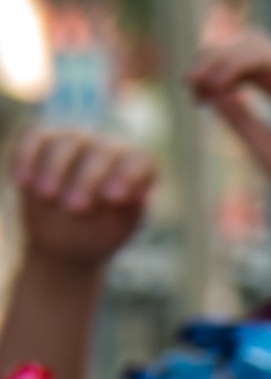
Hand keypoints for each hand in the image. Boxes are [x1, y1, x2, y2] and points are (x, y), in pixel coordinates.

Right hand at [10, 126, 153, 272]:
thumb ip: (127, 209)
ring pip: (66, 143)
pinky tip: (23, 182)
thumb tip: (137, 191)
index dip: (129, 176)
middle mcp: (108, 147)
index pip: (139, 162)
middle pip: (102, 152)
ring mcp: (75, 139)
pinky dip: (27, 156)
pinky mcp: (42, 139)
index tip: (114, 199)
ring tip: (47, 197)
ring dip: (55, 169)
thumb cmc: (100, 232)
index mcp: (135, 167)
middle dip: (88, 179)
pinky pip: (34, 138)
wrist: (66, 240)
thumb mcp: (117, 227)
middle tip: (76, 209)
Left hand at [186, 31, 270, 210]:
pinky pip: (267, 57)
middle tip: (190, 85)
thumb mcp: (261, 143)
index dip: (215, 71)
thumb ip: (237, 115)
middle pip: (249, 46)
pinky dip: (236, 64)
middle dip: (212, 58)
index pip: (249, 64)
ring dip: (220, 57)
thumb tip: (207, 90)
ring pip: (255, 44)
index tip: (194, 97)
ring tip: (199, 83)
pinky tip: (218, 84)